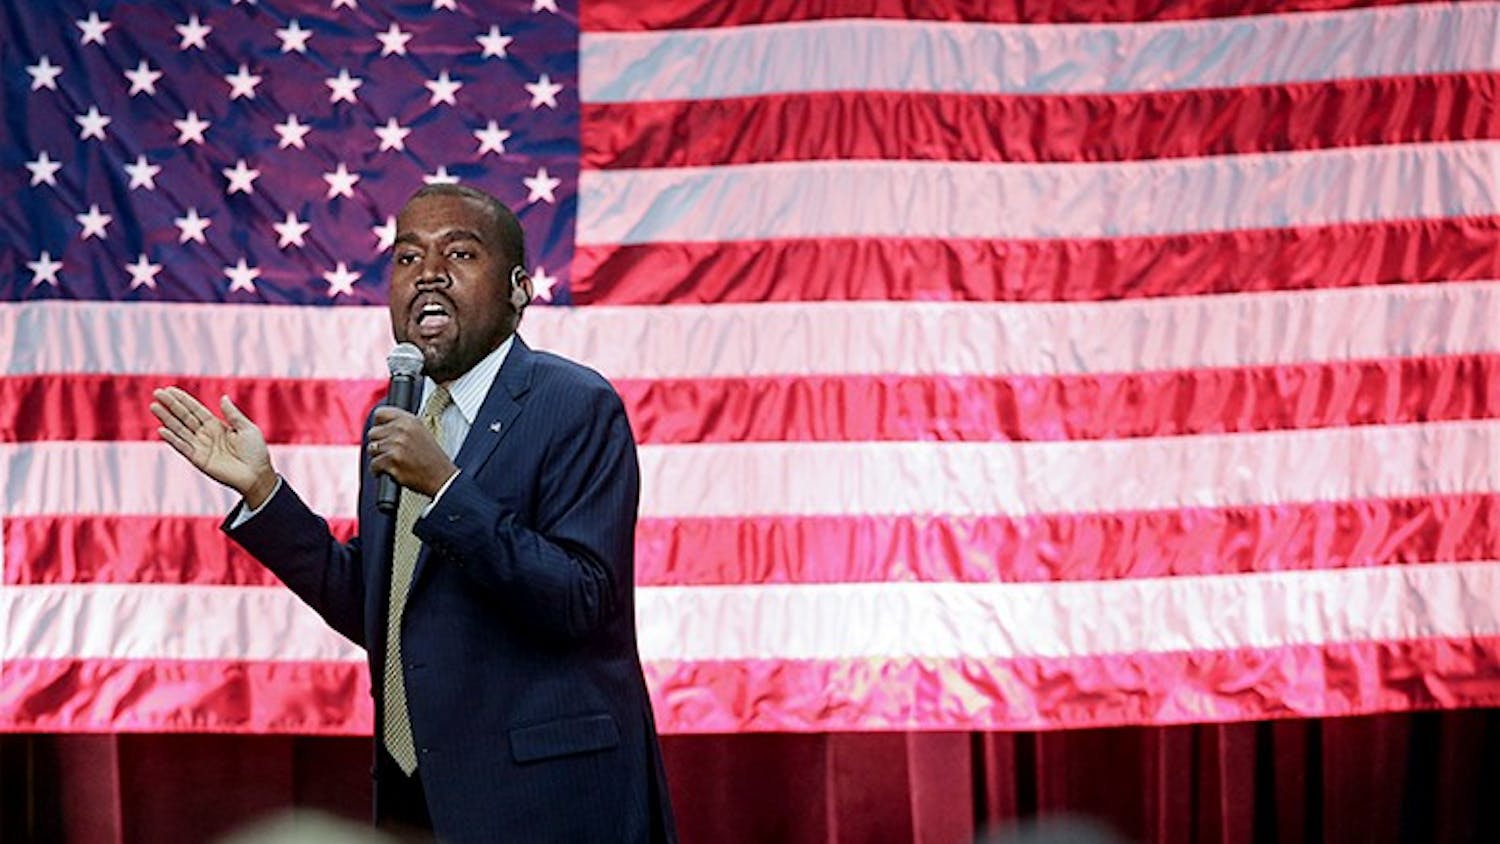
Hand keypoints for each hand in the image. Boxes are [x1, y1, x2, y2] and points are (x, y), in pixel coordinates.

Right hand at [151, 387, 277, 507]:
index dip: (183, 400)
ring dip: (167, 418)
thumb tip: (223, 397)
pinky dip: (172, 439)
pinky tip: (162, 429)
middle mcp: (205, 435)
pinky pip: (183, 447)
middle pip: (184, 417)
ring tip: (154, 406)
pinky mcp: (199, 460)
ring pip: (180, 430)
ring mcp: (200, 447)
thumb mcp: (247, 428)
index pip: (196, 410)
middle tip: (157, 393)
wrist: (257, 475)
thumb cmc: (255, 452)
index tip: (170, 389)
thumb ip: (233, 414)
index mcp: (216, 426)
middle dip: (171, 405)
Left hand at [368, 406, 458, 496]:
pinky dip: (378, 471)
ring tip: (391, 463)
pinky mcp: (392, 460)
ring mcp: (396, 445)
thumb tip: (379, 427)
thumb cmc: (431, 458)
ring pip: (372, 449)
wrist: (441, 477)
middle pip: (373, 433)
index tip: (382, 434)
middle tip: (389, 453)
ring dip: (379, 458)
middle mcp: (402, 430)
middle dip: (378, 444)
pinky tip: (390, 471)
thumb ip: (401, 427)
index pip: (380, 414)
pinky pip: (374, 464)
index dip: (379, 425)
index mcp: (409, 421)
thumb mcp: (420, 433)